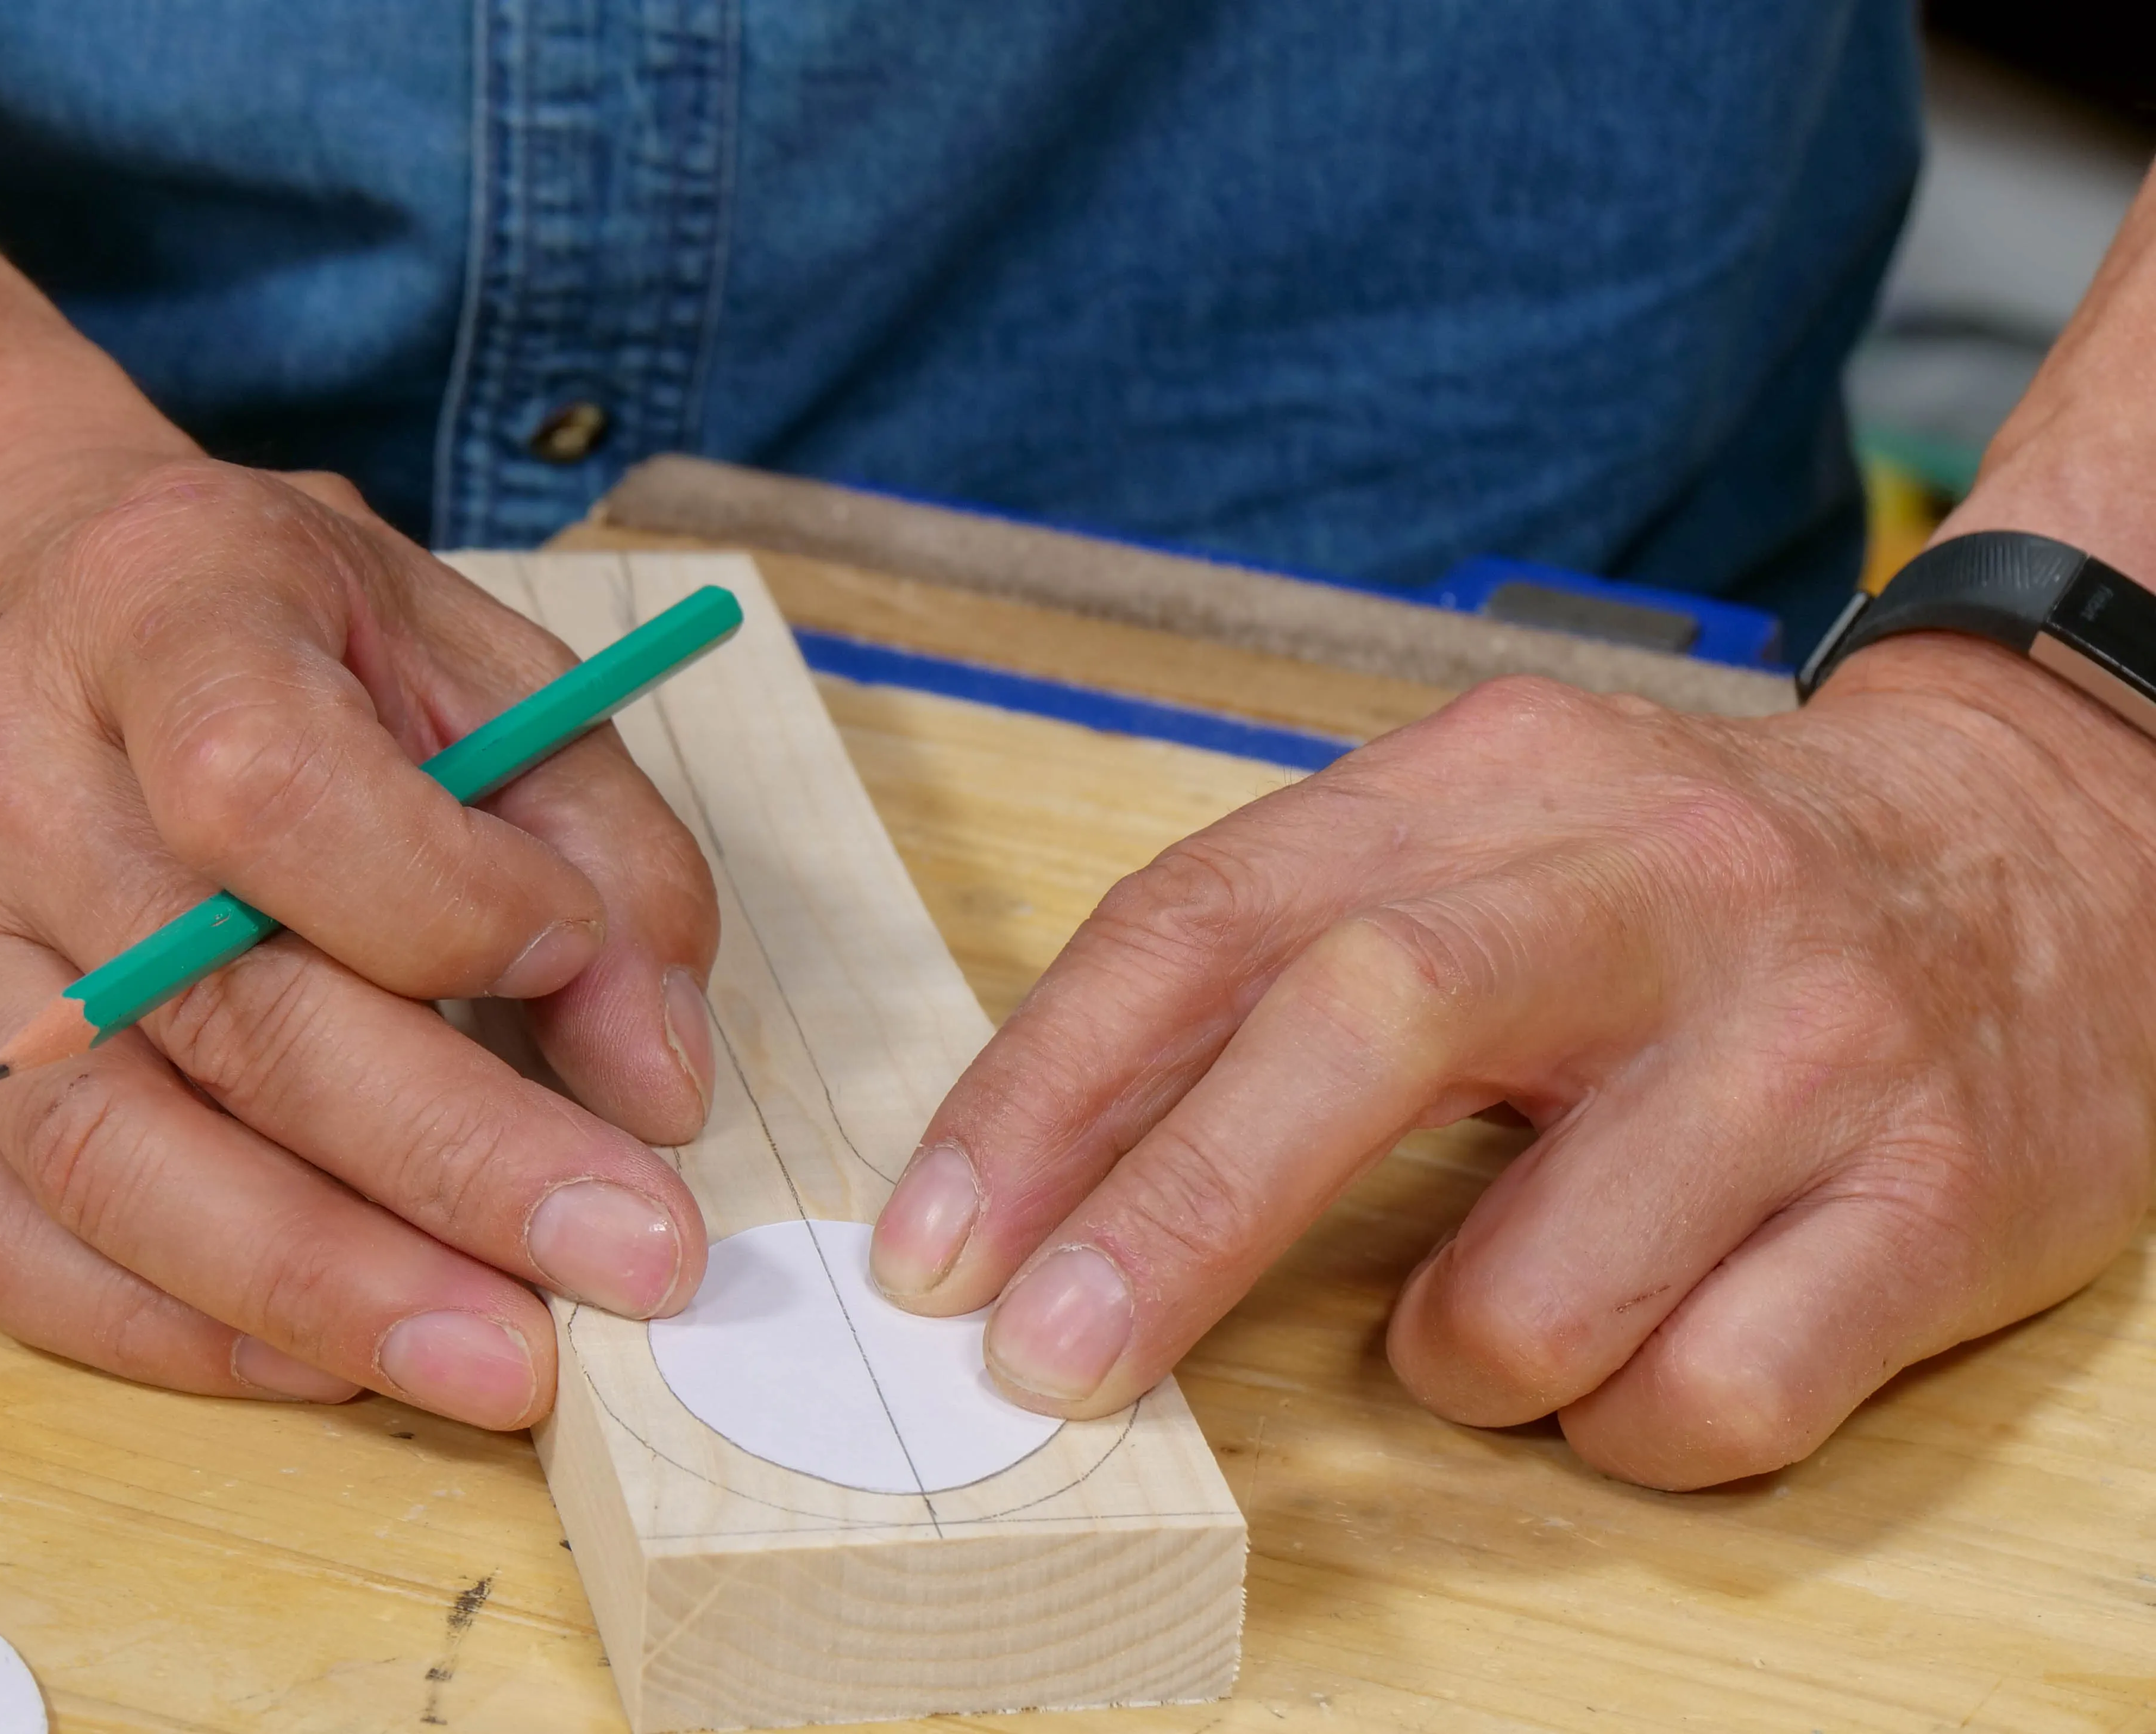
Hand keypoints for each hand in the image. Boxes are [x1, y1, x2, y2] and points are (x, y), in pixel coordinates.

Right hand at [0, 459, 717, 1429]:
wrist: (53, 626)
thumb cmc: (296, 657)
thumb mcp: (486, 679)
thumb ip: (602, 861)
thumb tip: (656, 1087)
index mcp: (158, 607)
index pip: (262, 785)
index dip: (439, 906)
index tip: (583, 975)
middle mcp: (0, 766)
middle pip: (210, 1005)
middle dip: (446, 1163)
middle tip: (623, 1261)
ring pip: (103, 1155)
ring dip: (318, 1289)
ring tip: (497, 1360)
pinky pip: (2, 1242)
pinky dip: (172, 1331)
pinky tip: (326, 1360)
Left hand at [870, 633, 2155, 1487]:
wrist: (2062, 844)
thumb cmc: (1698, 888)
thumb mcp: (1490, 844)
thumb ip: (1286, 960)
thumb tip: (1049, 1170)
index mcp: (1495, 781)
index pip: (1208, 919)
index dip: (1044, 1095)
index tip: (938, 1246)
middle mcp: (1651, 884)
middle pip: (1355, 1030)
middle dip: (1171, 1218)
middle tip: (1048, 1364)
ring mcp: (1808, 1044)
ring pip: (1530, 1292)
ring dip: (1453, 1358)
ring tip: (1489, 1312)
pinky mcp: (1942, 1200)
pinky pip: (1706, 1401)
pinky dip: (1623, 1428)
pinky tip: (1642, 1352)